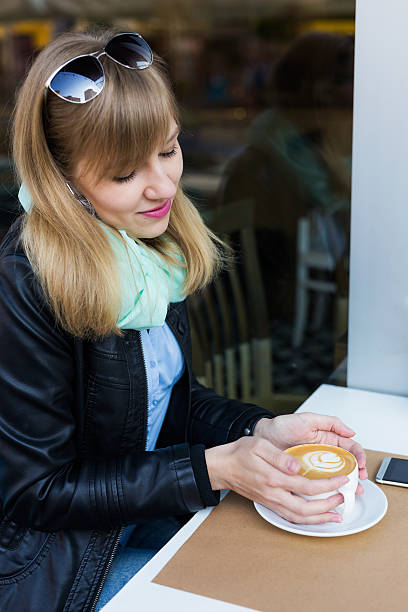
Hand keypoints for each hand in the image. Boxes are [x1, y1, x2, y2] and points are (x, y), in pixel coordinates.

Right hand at [205, 436, 350, 524]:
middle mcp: (274, 494)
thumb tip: (297, 465)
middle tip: (342, 498)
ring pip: (299, 518)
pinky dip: (306, 521)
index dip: (328, 485)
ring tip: (335, 514)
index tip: (341, 479)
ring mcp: (271, 502)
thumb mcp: (260, 446)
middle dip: (328, 505)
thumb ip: (279, 456)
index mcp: (274, 478)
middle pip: (307, 508)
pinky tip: (316, 517)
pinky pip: (291, 518)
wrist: (223, 467)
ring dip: (319, 518)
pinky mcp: (269, 504)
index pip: (308, 486)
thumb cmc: (240, 454)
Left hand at [254, 412, 367, 488]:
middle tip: (359, 481)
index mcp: (328, 440)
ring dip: (347, 484)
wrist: (262, 436)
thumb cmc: (283, 426)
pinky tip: (334, 494)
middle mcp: (324, 454)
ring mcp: (316, 466)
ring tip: (353, 491)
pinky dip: (329, 491)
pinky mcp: (305, 476)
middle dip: (357, 473)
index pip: (350, 448)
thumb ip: (330, 422)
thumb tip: (351, 431)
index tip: (361, 463)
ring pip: (336, 476)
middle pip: (347, 465)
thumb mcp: (308, 419)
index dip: (359, 456)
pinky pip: (319, 484)